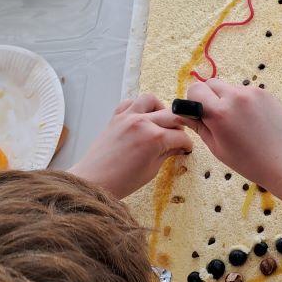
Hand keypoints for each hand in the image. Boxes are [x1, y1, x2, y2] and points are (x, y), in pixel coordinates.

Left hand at [71, 94, 191, 198]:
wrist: (94, 181)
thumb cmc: (122, 181)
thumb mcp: (152, 170)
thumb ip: (167, 153)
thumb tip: (179, 147)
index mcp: (155, 138)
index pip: (180, 136)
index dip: (187, 143)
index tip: (186, 148)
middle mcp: (142, 122)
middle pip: (171, 115)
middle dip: (179, 126)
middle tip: (178, 137)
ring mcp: (128, 117)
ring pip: (151, 100)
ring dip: (160, 109)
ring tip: (160, 122)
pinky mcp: (116, 117)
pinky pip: (130, 102)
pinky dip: (138, 106)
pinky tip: (141, 118)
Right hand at [185, 79, 281, 236]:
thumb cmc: (249, 161)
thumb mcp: (217, 148)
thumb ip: (199, 126)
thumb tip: (183, 113)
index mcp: (219, 113)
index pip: (195, 90)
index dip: (193, 101)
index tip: (198, 112)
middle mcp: (235, 97)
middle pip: (211, 83)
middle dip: (209, 97)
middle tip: (217, 117)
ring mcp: (253, 93)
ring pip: (230, 87)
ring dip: (228, 99)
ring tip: (239, 122)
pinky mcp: (266, 93)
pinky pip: (246, 92)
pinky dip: (244, 102)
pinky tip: (253, 120)